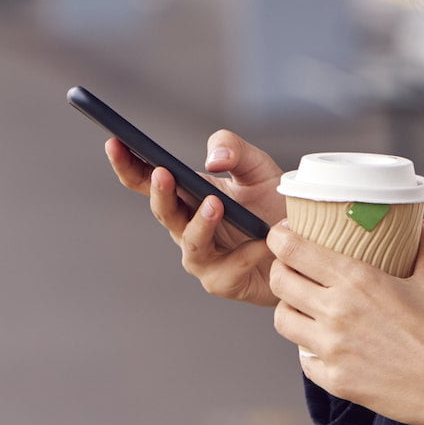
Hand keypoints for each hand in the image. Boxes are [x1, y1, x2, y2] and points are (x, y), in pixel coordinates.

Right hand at [105, 129, 287, 306]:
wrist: (308, 243)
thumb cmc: (274, 205)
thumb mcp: (257, 166)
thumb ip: (233, 149)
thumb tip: (212, 160)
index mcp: (187, 195)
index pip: (147, 180)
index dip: (128, 164)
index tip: (114, 143)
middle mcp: (187, 227)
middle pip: (164, 212)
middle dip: (159, 193)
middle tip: (163, 173)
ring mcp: (203, 257)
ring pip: (191, 245)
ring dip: (199, 225)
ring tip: (214, 204)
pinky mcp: (225, 281)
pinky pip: (229, 268)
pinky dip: (246, 253)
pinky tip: (262, 240)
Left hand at [269, 218, 423, 424]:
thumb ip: (423, 246)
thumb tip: (421, 224)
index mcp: (356, 279)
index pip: (293, 250)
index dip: (279, 239)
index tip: (282, 235)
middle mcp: (336, 311)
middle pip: (279, 281)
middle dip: (280, 270)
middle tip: (292, 270)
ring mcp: (332, 348)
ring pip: (282, 320)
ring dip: (290, 310)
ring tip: (306, 308)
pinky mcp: (336, 380)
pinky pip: (304, 360)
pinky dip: (310, 351)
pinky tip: (327, 346)